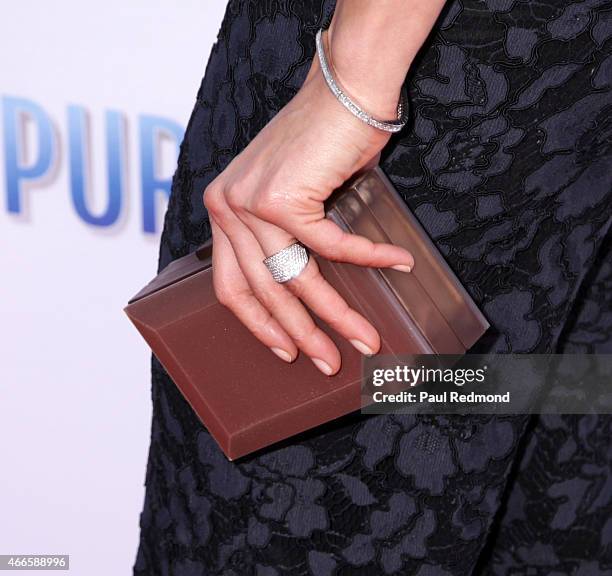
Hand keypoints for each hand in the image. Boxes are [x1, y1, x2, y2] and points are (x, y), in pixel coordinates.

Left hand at [203, 52, 413, 375]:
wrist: (344, 91)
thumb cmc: (322, 142)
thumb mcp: (291, 195)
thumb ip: (284, 238)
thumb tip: (304, 291)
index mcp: (224, 211)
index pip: (232, 286)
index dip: (260, 324)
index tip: (286, 348)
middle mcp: (227, 208)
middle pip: (263, 291)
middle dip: (301, 333)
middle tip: (328, 361)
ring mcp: (249, 203)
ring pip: (296, 278)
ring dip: (336, 313)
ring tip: (365, 337)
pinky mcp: (281, 197)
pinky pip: (332, 246)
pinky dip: (368, 257)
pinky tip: (395, 264)